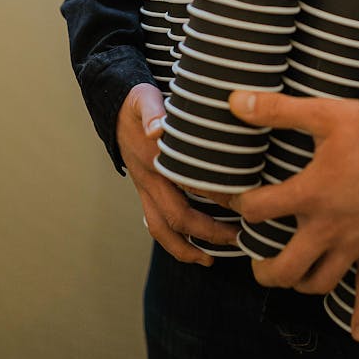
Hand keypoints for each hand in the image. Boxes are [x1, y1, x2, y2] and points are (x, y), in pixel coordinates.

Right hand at [116, 83, 238, 264]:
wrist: (113, 109)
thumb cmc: (138, 103)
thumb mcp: (145, 99)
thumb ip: (152, 112)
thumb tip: (157, 128)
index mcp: (155, 160)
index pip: (189, 185)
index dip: (216, 197)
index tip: (245, 202)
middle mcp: (149, 181)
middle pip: (177, 217)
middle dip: (208, 232)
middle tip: (238, 238)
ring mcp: (145, 191)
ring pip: (162, 229)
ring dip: (186, 248)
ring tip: (211, 260)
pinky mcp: (145, 194)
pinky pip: (157, 226)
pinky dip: (176, 242)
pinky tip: (196, 249)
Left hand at [225, 90, 358, 340]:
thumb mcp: (325, 115)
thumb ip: (277, 110)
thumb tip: (233, 100)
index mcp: (310, 195)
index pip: (259, 210)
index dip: (239, 205)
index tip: (234, 198)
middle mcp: (327, 229)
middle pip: (285, 268)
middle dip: (264, 269)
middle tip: (255, 261)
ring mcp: (354, 246)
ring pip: (320, 284)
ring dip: (301, 284)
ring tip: (290, 276)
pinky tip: (358, 335)